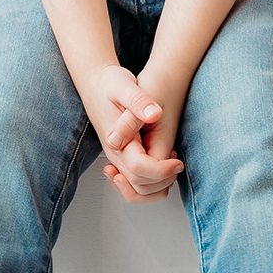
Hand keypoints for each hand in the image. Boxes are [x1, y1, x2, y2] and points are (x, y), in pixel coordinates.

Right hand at [98, 64, 185, 205]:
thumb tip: (154, 114)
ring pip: (138, 190)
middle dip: (164, 179)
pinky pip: (137, 182)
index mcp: (117, 141)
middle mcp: (116, 154)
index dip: (162, 170)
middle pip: (139, 186)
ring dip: (159, 184)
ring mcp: (118, 158)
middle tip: (177, 161)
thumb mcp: (123, 84)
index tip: (177, 160)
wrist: (95, 83)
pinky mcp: (123, 157)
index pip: (139, 169)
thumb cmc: (108, 83)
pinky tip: (164, 162)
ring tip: (171, 163)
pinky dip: (153, 181)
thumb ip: (138, 100)